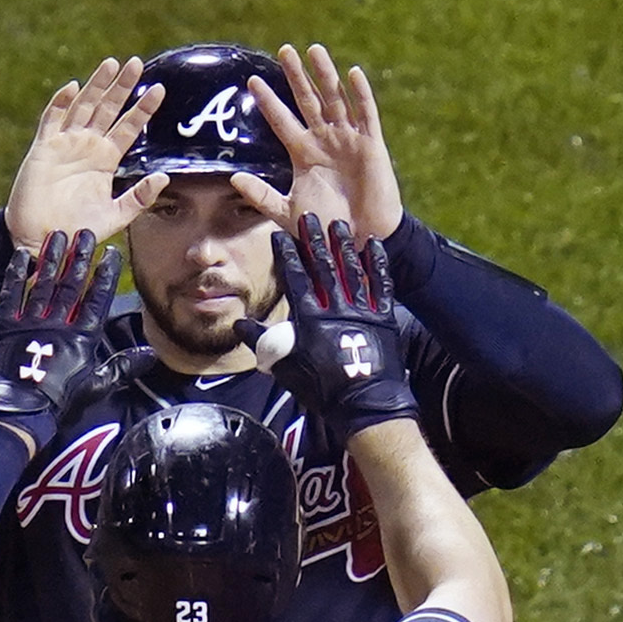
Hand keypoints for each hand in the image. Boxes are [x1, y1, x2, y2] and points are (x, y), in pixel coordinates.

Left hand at [0, 230, 127, 450]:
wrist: (20, 412)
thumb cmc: (61, 402)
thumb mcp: (97, 386)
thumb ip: (123, 367)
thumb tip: (149, 354)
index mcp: (82, 338)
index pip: (97, 299)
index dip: (104, 275)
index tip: (110, 254)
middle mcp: (58, 325)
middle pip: (71, 284)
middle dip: (79, 257)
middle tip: (84, 234)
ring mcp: (31, 323)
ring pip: (44, 284)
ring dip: (52, 258)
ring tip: (58, 236)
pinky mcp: (7, 326)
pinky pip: (12, 294)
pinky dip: (16, 274)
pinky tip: (21, 255)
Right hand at [6, 57, 168, 247]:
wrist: (47, 240)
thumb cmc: (80, 228)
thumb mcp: (117, 215)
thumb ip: (140, 197)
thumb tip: (164, 177)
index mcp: (106, 159)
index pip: (128, 127)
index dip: (142, 108)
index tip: (160, 89)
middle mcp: (87, 146)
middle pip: (108, 108)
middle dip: (122, 86)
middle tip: (137, 63)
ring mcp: (65, 143)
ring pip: (83, 106)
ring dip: (96, 85)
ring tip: (111, 64)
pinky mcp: (44, 148)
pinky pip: (52, 120)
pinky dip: (61, 103)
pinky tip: (73, 88)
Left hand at [229, 44, 401, 238]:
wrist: (359, 241)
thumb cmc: (325, 227)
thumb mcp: (288, 212)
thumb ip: (262, 196)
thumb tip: (233, 178)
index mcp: (303, 153)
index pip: (282, 120)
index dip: (268, 101)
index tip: (251, 81)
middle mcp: (324, 141)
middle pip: (307, 100)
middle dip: (296, 76)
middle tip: (284, 51)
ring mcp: (348, 140)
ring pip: (334, 100)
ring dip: (325, 75)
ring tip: (314, 50)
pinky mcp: (371, 146)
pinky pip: (366, 115)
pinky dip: (361, 95)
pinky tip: (353, 74)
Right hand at [235, 217, 416, 439]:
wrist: (364, 404)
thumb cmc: (321, 387)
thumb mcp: (285, 366)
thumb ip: (262, 341)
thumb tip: (239, 326)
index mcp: (309, 317)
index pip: (294, 276)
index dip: (287, 254)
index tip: (280, 234)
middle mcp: (334, 308)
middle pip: (323, 266)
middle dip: (314, 240)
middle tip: (310, 217)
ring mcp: (361, 311)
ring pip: (351, 270)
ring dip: (343, 246)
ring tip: (338, 225)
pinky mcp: (383, 318)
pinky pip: (381, 285)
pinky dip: (377, 264)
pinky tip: (374, 245)